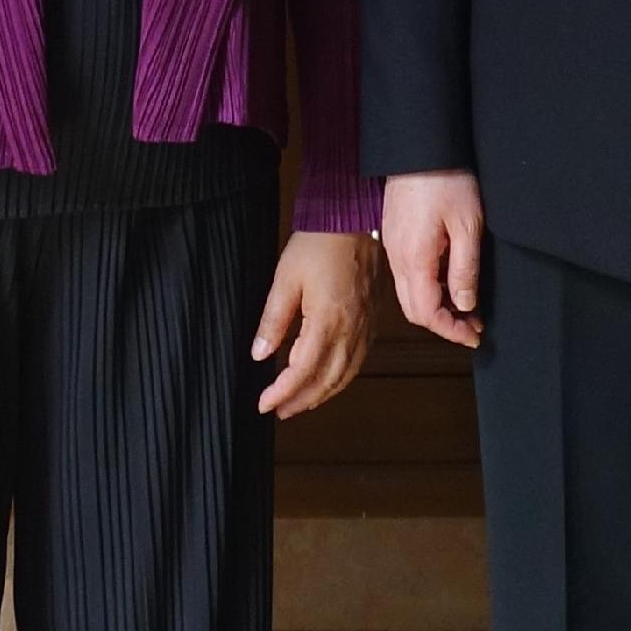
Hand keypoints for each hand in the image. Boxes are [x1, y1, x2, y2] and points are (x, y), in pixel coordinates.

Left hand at [254, 232, 377, 418]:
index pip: (302, 371)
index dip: (282, 392)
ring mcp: (365, 326)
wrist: (354, 220)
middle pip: (327, 380)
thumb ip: (273, 320)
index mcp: (328, 320)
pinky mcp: (372, 320)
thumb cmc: (320, 243)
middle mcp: (351, 329)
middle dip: (301, 401)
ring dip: (322, 394)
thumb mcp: (286, 278)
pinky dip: (341, 378)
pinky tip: (328, 378)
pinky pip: (359, 361)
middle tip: (279, 410)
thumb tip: (259, 354)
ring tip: (299, 402)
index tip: (264, 403)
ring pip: (346, 375)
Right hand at [381, 170, 485, 350]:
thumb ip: (465, 269)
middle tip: (474, 325)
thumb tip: (465, 304)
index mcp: (415, 259)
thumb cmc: (446, 179)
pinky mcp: (395, 235)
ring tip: (467, 304)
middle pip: (414, 310)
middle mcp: (398, 257)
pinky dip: (428, 287)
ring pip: (409, 293)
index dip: (452, 331)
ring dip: (436, 306)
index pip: (427, 313)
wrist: (419, 145)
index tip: (475, 335)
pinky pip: (407, 274)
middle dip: (444, 323)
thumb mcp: (468, 226)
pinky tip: (449, 278)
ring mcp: (393, 246)